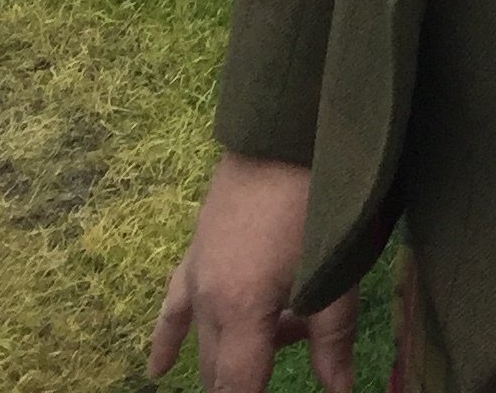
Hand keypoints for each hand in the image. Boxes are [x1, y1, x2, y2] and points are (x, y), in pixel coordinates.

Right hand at [148, 150, 360, 392]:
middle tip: (278, 366)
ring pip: (205, 338)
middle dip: (244, 380)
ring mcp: (198, 273)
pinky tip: (156, 367)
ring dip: (230, 356)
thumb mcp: (336, 271)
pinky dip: (168, 337)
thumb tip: (339, 390)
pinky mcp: (198, 249)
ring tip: (271, 347)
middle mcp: (209, 301)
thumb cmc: (318, 199)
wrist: (286, 129)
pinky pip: (176, 304)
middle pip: (219, 368)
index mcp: (240, 312)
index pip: (234, 387)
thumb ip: (334, 338)